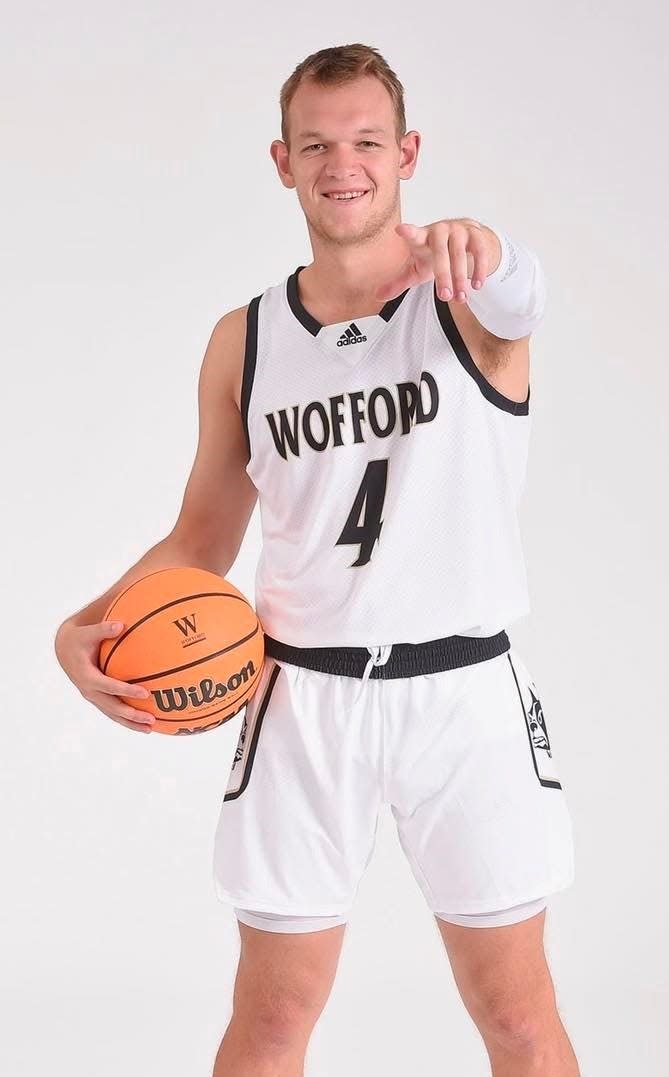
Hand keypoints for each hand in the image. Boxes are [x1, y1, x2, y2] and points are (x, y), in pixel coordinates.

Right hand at [54, 619, 154, 733]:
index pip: (109, 686)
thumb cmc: (79, 639)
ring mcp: (93, 697)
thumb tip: (120, 625)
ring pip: (113, 714)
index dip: (126, 691)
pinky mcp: (97, 698)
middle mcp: (89, 690)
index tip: (146, 693)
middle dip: (131, 715)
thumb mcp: (87, 633)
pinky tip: (143, 722)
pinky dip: (127, 718)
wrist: (64, 650)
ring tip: (150, 728)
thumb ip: (103, 629)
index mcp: (87, 677)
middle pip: (112, 707)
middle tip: (151, 719)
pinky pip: (113, 711)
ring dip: (131, 723)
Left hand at [375, 217, 500, 302]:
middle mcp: (440, 230)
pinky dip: (480, 269)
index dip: (408, 232)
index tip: (400, 229)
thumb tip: (377, 297)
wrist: (463, 239)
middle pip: (441, 253)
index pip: (414, 235)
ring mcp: (458, 230)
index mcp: (422, 238)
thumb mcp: (417, 269)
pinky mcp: (475, 234)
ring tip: (461, 298)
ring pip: (460, 254)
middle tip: (445, 297)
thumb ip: (399, 282)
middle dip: (443, 277)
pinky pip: (479, 251)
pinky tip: (478, 286)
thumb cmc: (435, 255)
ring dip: (461, 278)